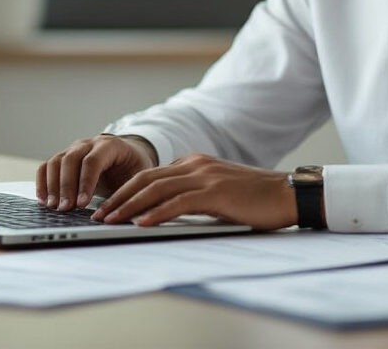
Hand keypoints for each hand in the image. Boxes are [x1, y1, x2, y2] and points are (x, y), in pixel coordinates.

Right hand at [36, 134, 156, 211]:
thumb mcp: (138, 176)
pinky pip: (47, 166)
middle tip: (65, 209)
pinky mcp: (63, 158)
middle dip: (66, 186)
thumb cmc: (133, 167)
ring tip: (54, 207)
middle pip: (70, 159)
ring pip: (55, 162)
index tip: (82, 204)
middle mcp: (88, 144)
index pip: (93, 160)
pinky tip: (45, 200)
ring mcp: (74, 149)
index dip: (86, 182)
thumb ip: (129, 189)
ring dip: (52, 186)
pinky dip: (42, 182)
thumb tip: (120, 211)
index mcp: (110, 146)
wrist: (128, 155)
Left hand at [91, 152, 297, 230]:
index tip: (108, 208)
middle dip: (119, 198)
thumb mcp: (219, 192)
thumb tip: (167, 213)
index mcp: (195, 163)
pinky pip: (177, 203)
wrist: (288, 193)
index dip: (126, 191)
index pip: (151, 176)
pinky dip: (156, 213)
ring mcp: (205, 176)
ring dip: (129, 207)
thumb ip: (194, 196)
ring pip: (156, 189)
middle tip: (99, 216)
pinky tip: (141, 224)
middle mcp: (195, 165)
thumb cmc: (257, 198)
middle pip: (146, 179)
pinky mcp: (215, 192)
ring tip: (110, 221)